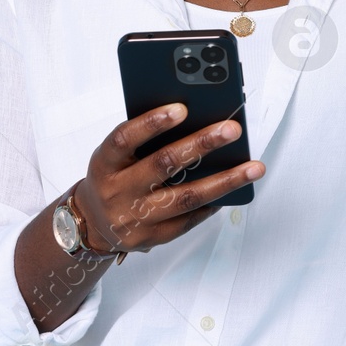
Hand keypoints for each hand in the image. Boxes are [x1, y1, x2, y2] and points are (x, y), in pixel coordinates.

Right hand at [72, 103, 265, 254]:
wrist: (91, 224)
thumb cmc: (113, 176)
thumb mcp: (115, 155)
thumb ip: (143, 138)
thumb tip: (194, 116)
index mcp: (105, 163)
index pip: (124, 139)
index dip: (151, 123)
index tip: (182, 108)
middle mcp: (117, 191)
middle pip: (162, 165)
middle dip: (201, 145)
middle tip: (232, 129)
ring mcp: (135, 218)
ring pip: (185, 198)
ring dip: (224, 181)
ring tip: (254, 167)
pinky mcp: (152, 238)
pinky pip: (189, 219)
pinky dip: (213, 203)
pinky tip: (235, 189)